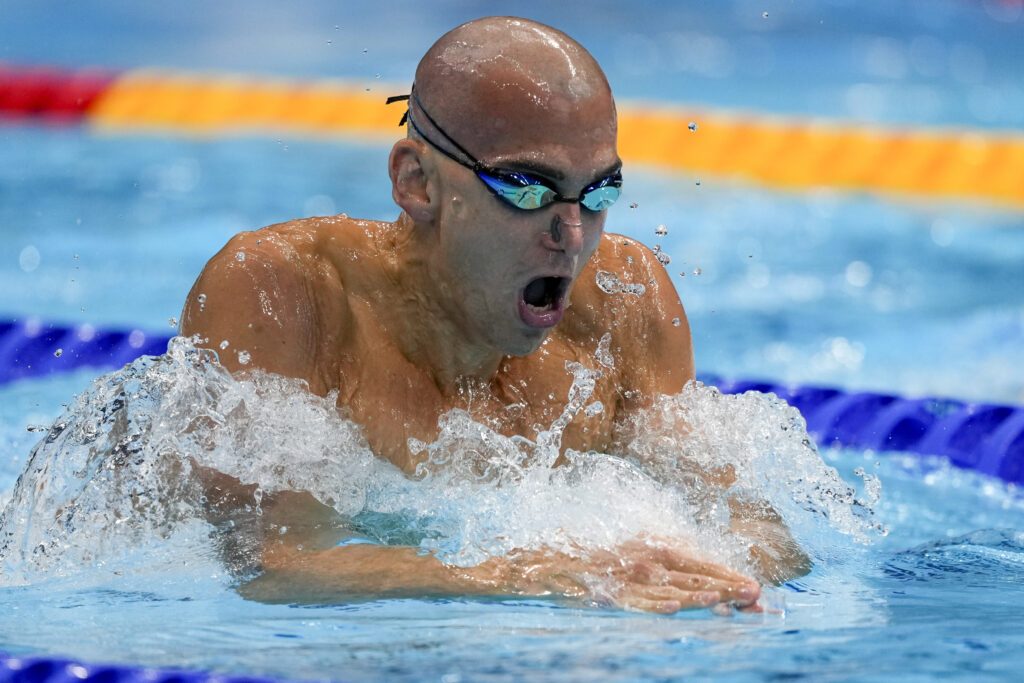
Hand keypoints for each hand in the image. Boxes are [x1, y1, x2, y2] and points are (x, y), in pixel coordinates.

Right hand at [499, 538, 760, 613]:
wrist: (537, 562)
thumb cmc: (584, 560)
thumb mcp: (624, 555)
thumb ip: (655, 564)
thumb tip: (690, 583)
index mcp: (647, 547)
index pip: (694, 560)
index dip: (723, 572)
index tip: (753, 585)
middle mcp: (638, 558)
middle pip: (689, 573)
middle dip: (723, 584)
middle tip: (756, 596)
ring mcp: (621, 575)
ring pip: (665, 587)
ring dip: (697, 595)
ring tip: (726, 602)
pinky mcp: (602, 591)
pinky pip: (631, 600)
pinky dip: (652, 604)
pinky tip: (673, 608)